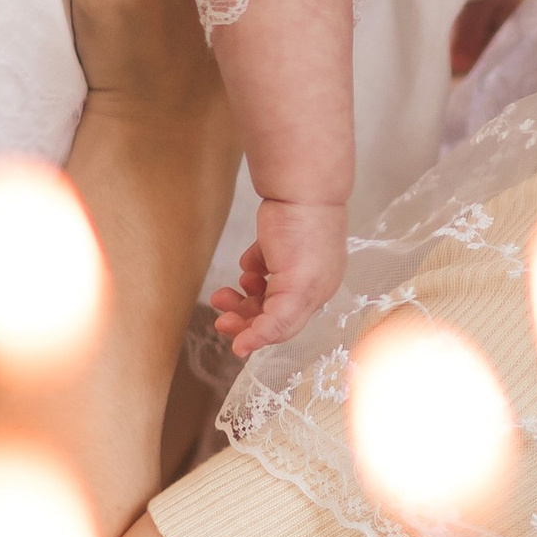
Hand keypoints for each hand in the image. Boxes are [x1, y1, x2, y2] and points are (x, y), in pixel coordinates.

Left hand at [212, 196, 347, 354]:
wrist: (301, 187)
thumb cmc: (304, 234)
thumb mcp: (296, 288)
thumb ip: (276, 322)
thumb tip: (246, 348)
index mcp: (316, 296)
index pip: (284, 329)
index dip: (257, 337)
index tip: (233, 343)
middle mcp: (308, 283)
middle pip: (271, 313)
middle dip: (244, 317)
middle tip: (220, 318)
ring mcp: (294, 263)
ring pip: (263, 293)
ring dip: (242, 298)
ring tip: (223, 294)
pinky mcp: (280, 245)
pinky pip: (261, 267)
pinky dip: (251, 269)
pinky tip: (248, 262)